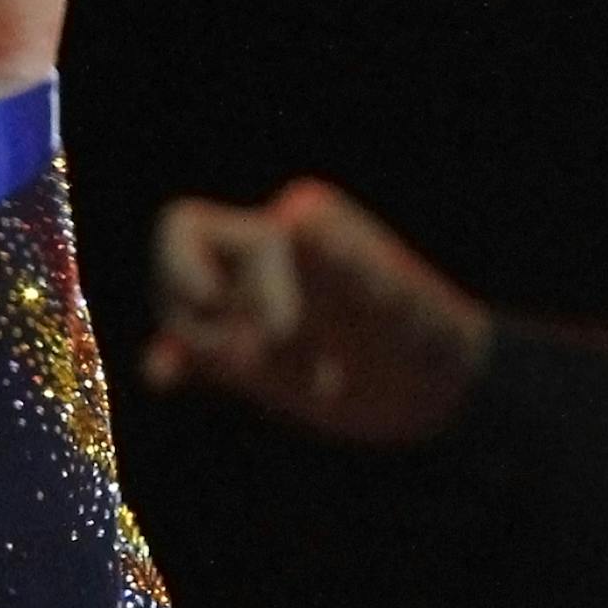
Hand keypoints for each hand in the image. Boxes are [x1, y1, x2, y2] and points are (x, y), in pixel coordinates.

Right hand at [146, 180, 494, 444]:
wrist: (443, 392)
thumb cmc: (426, 336)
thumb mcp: (393, 303)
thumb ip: (343, 261)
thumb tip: (294, 215)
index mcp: (288, 230)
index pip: (192, 231)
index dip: (213, 278)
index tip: (286, 330)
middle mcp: (263, 260)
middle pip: (173, 264)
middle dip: (200, 316)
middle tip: (271, 356)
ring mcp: (252, 306)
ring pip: (179, 309)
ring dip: (203, 349)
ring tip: (268, 377)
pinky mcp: (251, 356)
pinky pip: (191, 352)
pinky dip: (173, 362)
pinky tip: (164, 378)